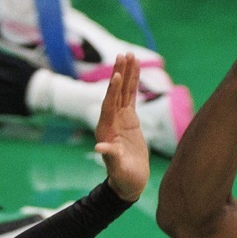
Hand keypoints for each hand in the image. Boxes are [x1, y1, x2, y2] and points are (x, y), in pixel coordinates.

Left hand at [93, 52, 149, 201]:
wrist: (128, 182)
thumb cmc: (122, 177)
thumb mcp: (117, 168)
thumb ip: (110, 156)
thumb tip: (100, 148)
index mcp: (105, 130)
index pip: (109, 105)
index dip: (113, 91)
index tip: (117, 75)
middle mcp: (110, 120)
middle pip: (115, 92)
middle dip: (119, 73)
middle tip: (123, 54)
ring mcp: (120, 118)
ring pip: (123, 91)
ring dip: (126, 73)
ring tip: (130, 55)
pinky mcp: (129, 119)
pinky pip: (131, 97)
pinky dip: (134, 83)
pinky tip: (136, 70)